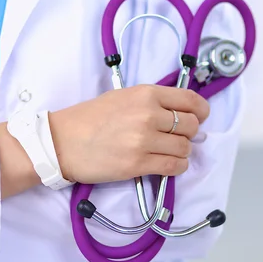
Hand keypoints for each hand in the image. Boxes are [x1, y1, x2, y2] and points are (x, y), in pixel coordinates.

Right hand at [49, 84, 209, 183]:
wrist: (61, 141)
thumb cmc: (88, 118)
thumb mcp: (121, 97)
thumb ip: (150, 102)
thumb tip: (181, 115)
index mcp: (145, 94)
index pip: (190, 101)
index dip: (201, 111)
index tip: (199, 118)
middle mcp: (148, 115)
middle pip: (191, 126)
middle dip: (190, 134)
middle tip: (178, 137)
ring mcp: (144, 141)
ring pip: (185, 148)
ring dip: (182, 152)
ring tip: (168, 152)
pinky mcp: (137, 165)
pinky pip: (173, 167)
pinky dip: (176, 167)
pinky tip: (168, 165)